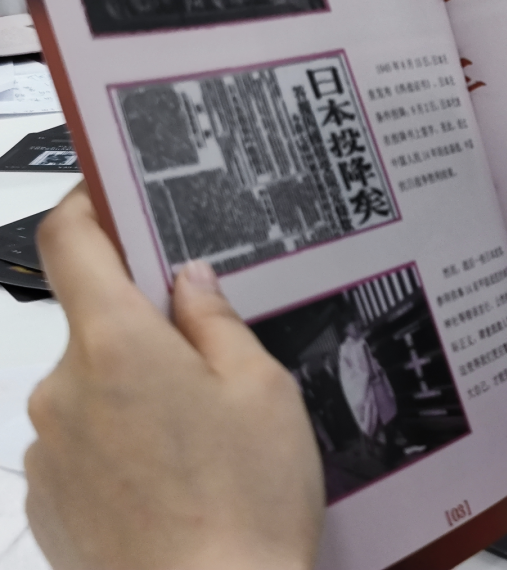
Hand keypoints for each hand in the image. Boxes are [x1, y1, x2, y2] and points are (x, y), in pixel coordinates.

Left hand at [25, 183, 324, 569]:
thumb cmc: (245, 504)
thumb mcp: (260, 389)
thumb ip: (216, 320)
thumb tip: (188, 282)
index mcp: (118, 346)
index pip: (71, 242)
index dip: (88, 206)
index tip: (113, 197)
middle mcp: (65, 389)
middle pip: (96, 322)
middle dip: (149, 327)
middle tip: (216, 361)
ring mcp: (50, 450)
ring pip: (95, 386)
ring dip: (140, 391)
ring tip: (206, 438)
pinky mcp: (50, 501)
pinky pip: (85, 443)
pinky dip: (124, 444)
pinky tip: (178, 479)